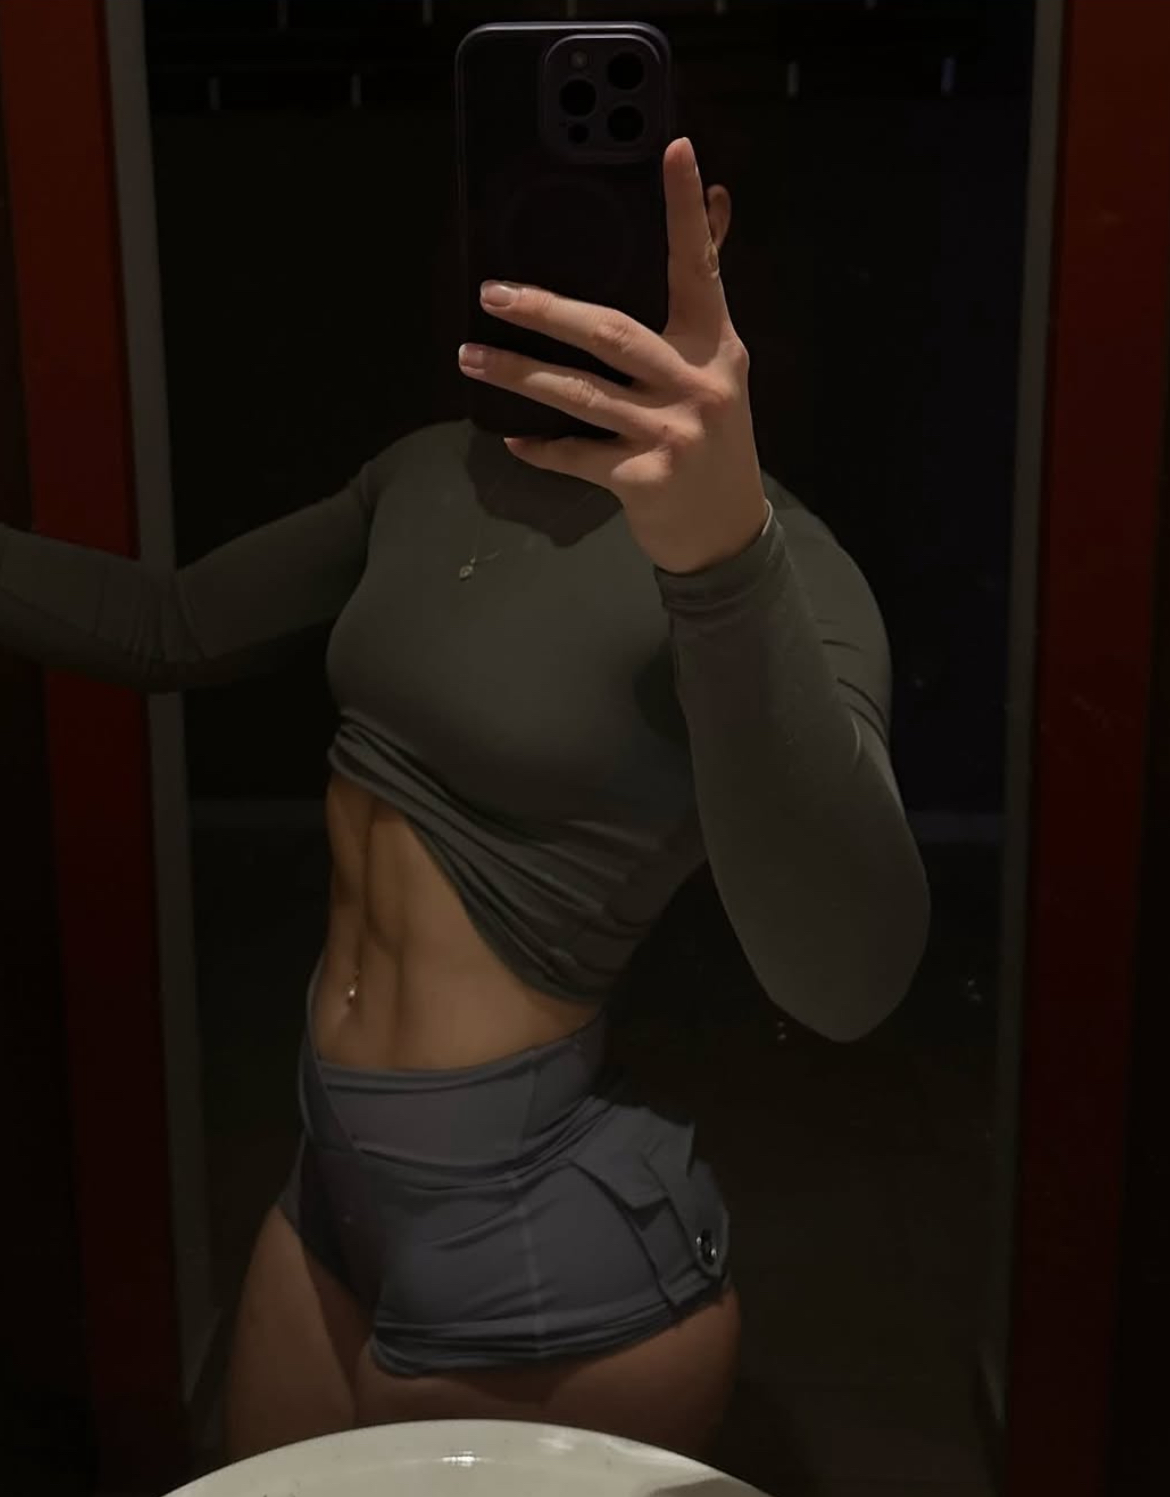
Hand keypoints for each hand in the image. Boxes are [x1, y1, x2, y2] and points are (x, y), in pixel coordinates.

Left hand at [457, 136, 769, 574]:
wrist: (727, 532)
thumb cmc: (713, 439)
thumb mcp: (717, 364)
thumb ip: (704, 290)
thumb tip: (718, 202)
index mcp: (715, 345)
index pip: (699, 266)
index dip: (685, 210)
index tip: (676, 151)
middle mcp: (696, 384)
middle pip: (611, 332)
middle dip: (545, 310)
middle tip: (491, 293)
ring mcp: (670, 434)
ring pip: (579, 394)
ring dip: (518, 374)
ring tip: (469, 356)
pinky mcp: (643, 478)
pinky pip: (576, 455)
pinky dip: (540, 446)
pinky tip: (509, 435)